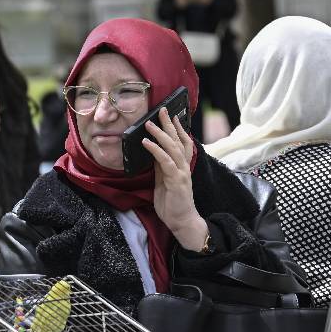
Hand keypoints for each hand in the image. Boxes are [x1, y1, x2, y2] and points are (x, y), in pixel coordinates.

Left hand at [143, 108, 207, 250]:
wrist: (181, 221)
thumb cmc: (172, 204)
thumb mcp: (163, 181)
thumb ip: (161, 167)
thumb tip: (153, 153)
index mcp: (181, 166)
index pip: (182, 142)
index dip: (178, 128)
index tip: (172, 115)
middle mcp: (184, 166)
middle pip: (178, 140)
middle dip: (170, 124)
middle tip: (162, 110)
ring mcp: (181, 173)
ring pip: (172, 148)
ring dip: (160, 134)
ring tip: (149, 123)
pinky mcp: (176, 180)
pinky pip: (165, 162)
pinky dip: (155, 150)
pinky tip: (147, 143)